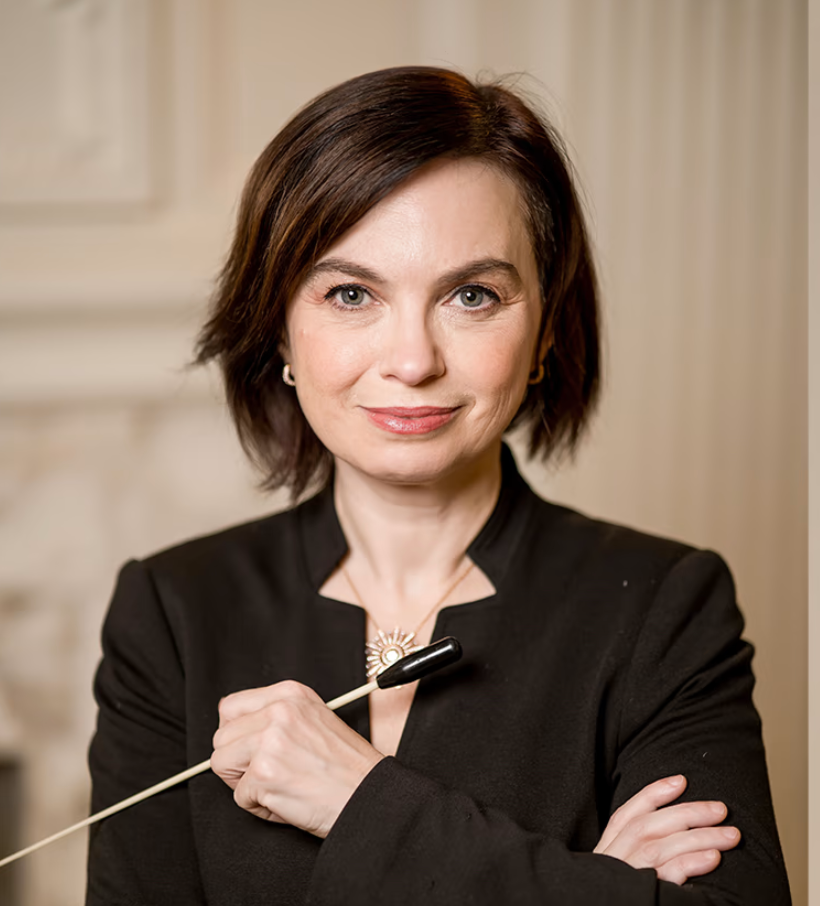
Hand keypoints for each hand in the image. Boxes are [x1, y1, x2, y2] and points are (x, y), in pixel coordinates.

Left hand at [210, 680, 383, 838]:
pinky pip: (239, 796)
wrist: (369, 796)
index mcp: (290, 694)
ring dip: (244, 783)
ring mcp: (270, 741)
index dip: (236, 734)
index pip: (230, 706)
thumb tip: (236, 730)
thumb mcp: (314, 719)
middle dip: (237, 762)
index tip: (252, 748)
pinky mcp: (265, 773)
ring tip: (277, 785)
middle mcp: (279, 711)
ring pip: (222, 764)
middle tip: (268, 773)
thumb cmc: (345, 766)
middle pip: (221, 737)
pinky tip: (287, 799)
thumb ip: (276, 716)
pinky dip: (259, 807)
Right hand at [594, 775, 740, 884]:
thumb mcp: (611, 872)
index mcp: (606, 851)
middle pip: (651, 825)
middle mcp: (614, 859)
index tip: (680, 781)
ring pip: (663, 845)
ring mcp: (627, 876)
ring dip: (700, 835)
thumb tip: (666, 835)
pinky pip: (669, 874)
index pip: (627, 814)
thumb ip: (628, 854)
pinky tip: (712, 857)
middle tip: (721, 809)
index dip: (653, 794)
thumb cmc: (608, 898)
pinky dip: (691, 862)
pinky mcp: (643, 896)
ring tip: (730, 834)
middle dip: (687, 812)